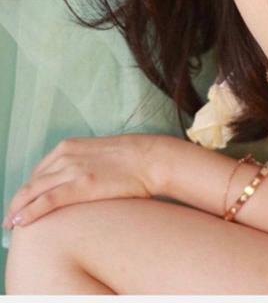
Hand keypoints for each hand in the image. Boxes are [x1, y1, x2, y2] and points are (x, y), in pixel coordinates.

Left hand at [2, 133, 160, 229]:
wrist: (151, 158)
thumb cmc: (130, 159)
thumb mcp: (97, 154)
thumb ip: (80, 163)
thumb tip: (73, 181)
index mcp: (69, 146)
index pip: (38, 171)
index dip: (27, 190)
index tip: (23, 204)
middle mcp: (66, 155)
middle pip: (31, 182)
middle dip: (17, 202)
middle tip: (10, 218)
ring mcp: (73, 169)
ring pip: (33, 192)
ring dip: (17, 210)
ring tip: (10, 224)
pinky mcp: (81, 185)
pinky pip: (47, 200)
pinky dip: (29, 212)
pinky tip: (20, 222)